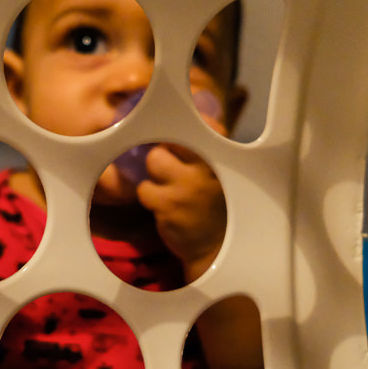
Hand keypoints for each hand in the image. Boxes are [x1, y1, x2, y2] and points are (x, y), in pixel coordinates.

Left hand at [136, 116, 227, 279]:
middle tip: (168, 164)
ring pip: (154, 159)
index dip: (183, 128)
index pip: (203, 124)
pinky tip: (160, 204)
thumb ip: (203, 150)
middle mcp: (207, 167)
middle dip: (165, 149)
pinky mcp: (168, 205)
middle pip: (172, 137)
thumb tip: (187, 119)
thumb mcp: (218, 175)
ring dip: (154, 173)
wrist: (214, 249)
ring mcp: (187, 186)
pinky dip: (148, 196)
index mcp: (223, 157)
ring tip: (164, 186)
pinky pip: (144, 188)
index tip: (178, 139)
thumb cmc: (214, 206)